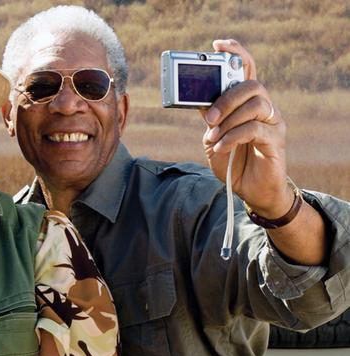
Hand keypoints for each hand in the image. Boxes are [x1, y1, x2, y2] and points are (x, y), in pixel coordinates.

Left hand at [200, 39, 293, 217]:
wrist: (249, 190)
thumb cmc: (231, 161)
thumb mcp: (212, 137)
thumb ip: (209, 118)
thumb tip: (199, 99)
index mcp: (246, 102)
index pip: (247, 69)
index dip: (236, 53)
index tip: (217, 45)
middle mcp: (263, 107)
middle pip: (251, 85)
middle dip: (226, 98)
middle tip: (209, 116)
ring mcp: (272, 122)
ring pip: (256, 104)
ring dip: (229, 120)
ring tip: (213, 137)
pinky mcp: (276, 139)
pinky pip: (254, 129)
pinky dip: (232, 137)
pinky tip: (220, 147)